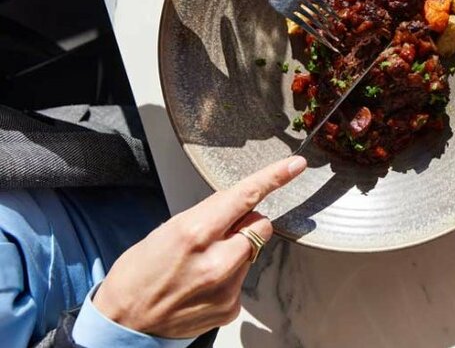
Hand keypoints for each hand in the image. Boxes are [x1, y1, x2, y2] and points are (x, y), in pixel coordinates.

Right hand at [92, 155, 306, 337]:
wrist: (125, 324)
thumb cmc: (138, 274)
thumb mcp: (167, 231)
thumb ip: (208, 217)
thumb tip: (237, 206)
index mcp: (195, 232)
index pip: (245, 197)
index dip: (273, 177)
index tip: (295, 166)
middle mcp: (217, 260)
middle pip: (261, 225)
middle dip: (246, 223)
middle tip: (218, 234)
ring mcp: (227, 287)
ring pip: (252, 251)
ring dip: (236, 251)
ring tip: (201, 266)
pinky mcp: (231, 307)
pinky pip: (243, 278)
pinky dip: (229, 277)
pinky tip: (203, 286)